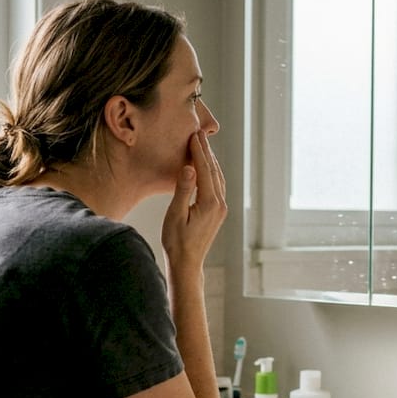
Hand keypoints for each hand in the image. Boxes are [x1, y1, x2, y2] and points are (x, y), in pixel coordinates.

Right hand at [161, 130, 227, 273]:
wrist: (187, 263)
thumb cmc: (177, 242)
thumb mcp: (175, 215)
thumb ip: (183, 190)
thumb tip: (190, 167)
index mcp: (210, 203)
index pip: (204, 170)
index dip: (199, 151)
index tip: (194, 135)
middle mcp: (220, 204)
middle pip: (213, 171)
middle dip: (206, 151)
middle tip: (199, 133)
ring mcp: (221, 209)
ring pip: (217, 178)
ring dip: (210, 161)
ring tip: (202, 145)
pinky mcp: (218, 212)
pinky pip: (217, 186)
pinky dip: (211, 173)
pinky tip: (205, 168)